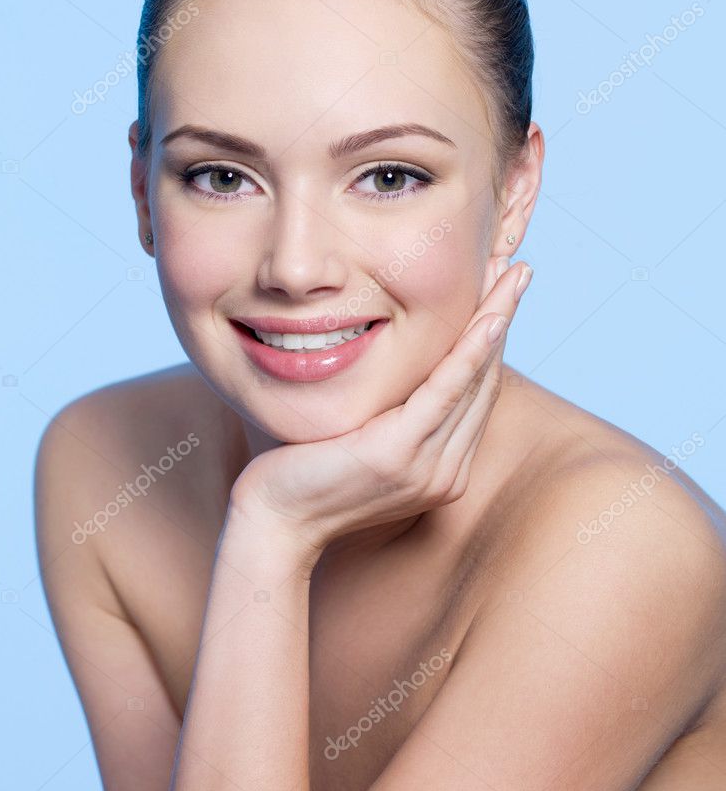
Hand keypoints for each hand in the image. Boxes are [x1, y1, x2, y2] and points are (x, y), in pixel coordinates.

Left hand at [229, 256, 532, 561]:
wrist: (273, 524)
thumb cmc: (303, 475)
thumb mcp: (359, 440)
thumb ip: (390, 413)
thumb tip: (398, 371)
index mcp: (441, 467)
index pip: (474, 391)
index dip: (490, 337)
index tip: (499, 289)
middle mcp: (446, 470)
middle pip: (483, 380)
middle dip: (502, 316)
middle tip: (517, 267)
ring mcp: (427, 467)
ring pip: (473, 380)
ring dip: (497, 320)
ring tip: (512, 273)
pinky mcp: (400, 455)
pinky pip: (444, 393)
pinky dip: (470, 352)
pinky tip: (490, 317)